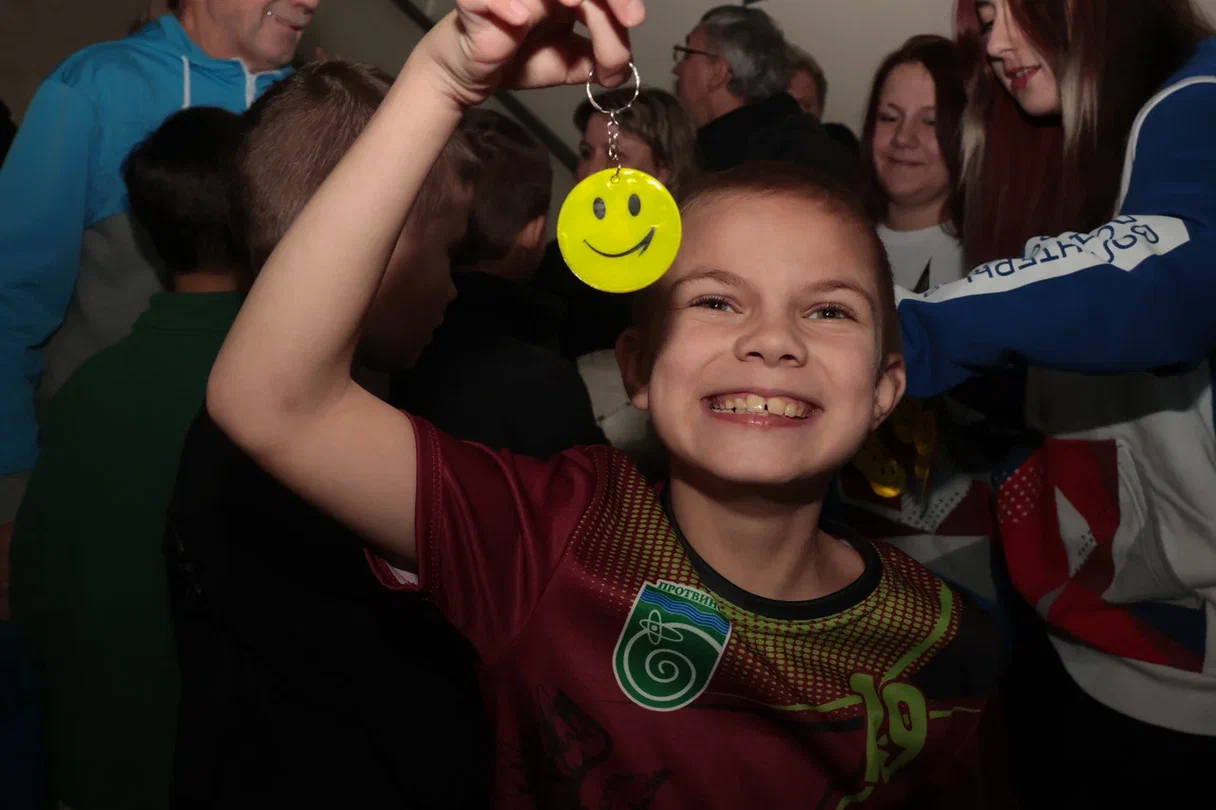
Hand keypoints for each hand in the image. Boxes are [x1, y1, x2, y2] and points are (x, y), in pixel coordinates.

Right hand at [421, 0, 643, 107]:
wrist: (476, 75)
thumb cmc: (520, 58)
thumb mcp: (571, 63)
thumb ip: (600, 60)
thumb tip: (623, 70)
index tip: (634, 21)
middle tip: (628, 19)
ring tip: (577, 4)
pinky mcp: (477, 2)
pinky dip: (504, 4)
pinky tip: (519, 19)